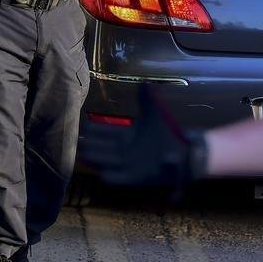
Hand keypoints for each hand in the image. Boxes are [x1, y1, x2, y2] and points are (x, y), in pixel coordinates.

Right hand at [78, 85, 205, 191]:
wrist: (186, 150)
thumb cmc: (169, 131)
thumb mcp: (157, 113)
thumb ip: (147, 99)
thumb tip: (143, 83)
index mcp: (129, 134)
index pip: (108, 131)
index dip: (96, 128)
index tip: (84, 123)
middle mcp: (126, 149)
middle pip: (104, 146)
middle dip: (91, 143)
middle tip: (76, 140)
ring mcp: (131, 164)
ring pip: (108, 161)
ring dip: (97, 159)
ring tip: (83, 155)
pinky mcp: (138, 177)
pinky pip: (121, 178)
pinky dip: (112, 176)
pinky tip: (102, 174)